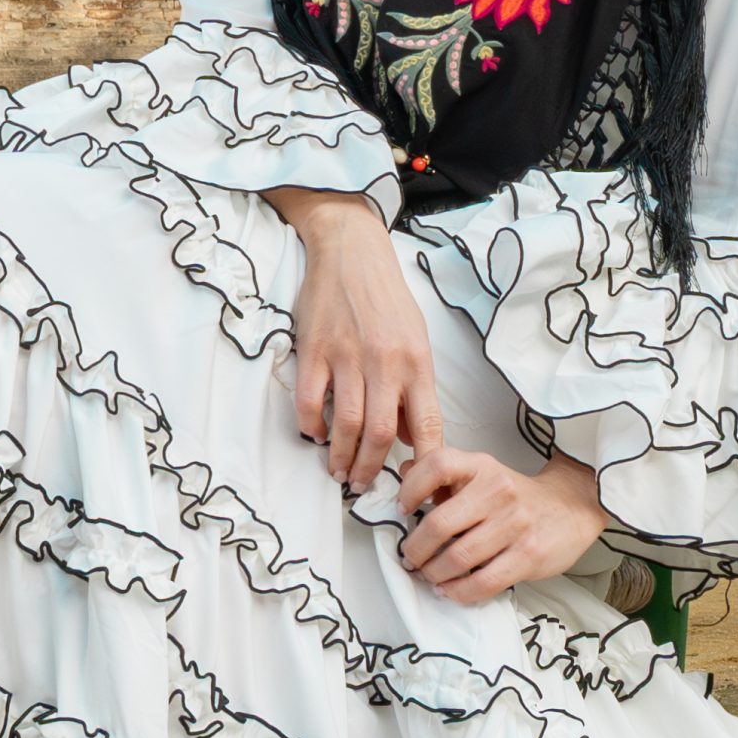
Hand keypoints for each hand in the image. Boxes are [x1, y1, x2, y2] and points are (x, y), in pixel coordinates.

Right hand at [263, 187, 442, 489]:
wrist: (351, 250)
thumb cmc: (387, 298)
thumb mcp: (416, 338)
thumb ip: (415, 388)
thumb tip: (412, 436)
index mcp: (417, 362)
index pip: (426, 424)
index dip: (422, 462)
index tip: (414, 487)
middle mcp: (385, 362)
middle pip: (381, 433)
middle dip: (371, 469)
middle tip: (361, 483)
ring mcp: (348, 356)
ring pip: (347, 423)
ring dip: (340, 456)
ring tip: (338, 470)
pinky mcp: (315, 350)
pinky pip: (311, 400)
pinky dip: (312, 426)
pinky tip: (314, 434)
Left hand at [397, 444, 607, 605]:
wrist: (571, 508)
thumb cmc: (515, 495)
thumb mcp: (482, 474)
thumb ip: (444, 474)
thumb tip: (405, 471)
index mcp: (482, 466)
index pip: (438, 465)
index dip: (411, 488)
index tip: (401, 510)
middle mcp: (498, 490)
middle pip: (439, 523)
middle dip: (415, 549)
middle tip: (409, 559)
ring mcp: (515, 524)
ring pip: (458, 558)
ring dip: (433, 573)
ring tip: (428, 576)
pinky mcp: (528, 556)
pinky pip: (482, 582)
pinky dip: (457, 592)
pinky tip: (449, 590)